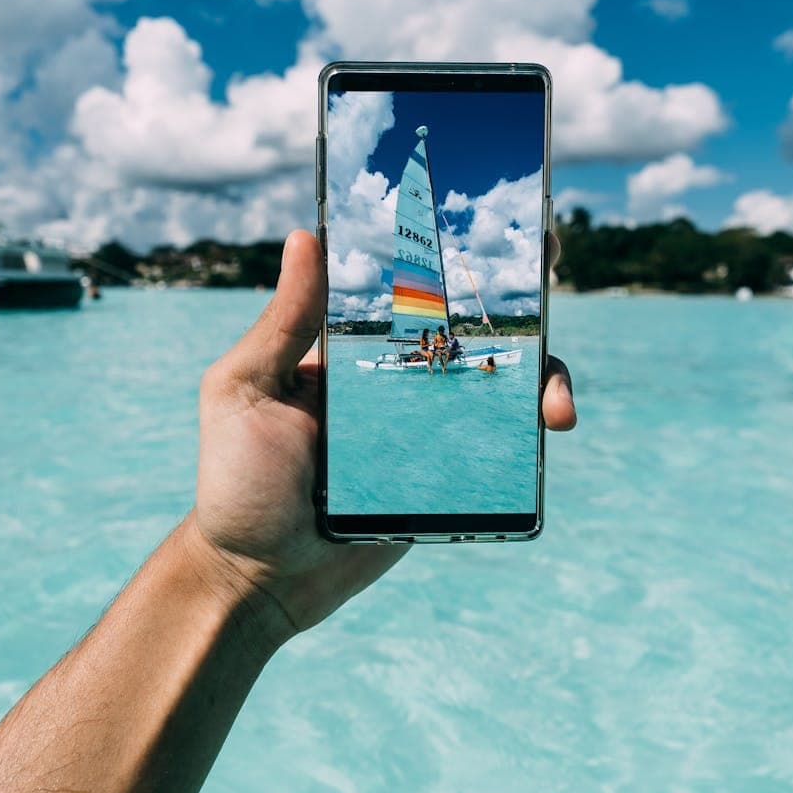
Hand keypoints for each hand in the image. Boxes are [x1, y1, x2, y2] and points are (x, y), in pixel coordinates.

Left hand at [189, 229, 576, 644]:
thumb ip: (281, 323)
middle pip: (468, 326)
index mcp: (348, 349)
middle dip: (516, 294)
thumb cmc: (236, 482)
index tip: (487, 211)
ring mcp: (424, 429)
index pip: (406, 286)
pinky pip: (498, 448)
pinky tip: (548, 429)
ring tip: (555, 403)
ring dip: (539, 374)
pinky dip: (529, 434)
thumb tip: (305, 236)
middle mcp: (394, 380)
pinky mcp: (446, 479)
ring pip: (497, 386)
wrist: (261, 580)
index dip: (448, 249)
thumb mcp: (243, 391)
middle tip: (548, 259)